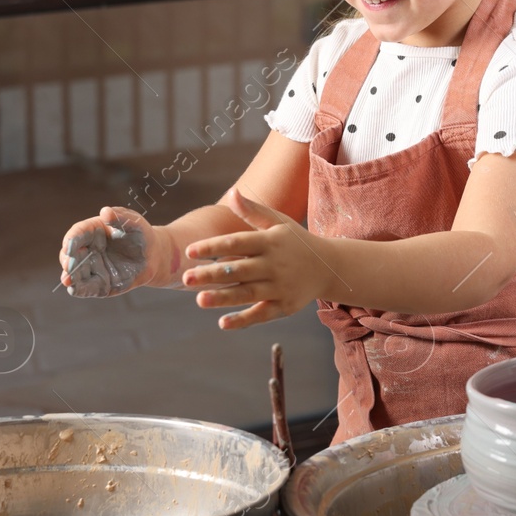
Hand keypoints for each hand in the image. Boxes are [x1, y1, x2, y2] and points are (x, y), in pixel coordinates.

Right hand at [61, 207, 164, 296]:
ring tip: (68, 280)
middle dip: (68, 260)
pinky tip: (75, 290)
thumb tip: (105, 212)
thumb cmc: (141, 234)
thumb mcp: (134, 223)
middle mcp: (87, 250)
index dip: (71, 240)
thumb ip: (120, 218)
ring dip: (70, 276)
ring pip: (74, 273)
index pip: (77, 234)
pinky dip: (79, 289)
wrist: (153, 256)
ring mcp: (90, 267)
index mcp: (91, 232)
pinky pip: (85, 288)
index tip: (70, 247)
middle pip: (70, 255)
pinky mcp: (98, 283)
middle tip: (69, 265)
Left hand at [185, 186, 334, 328]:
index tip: (189, 251)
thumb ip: (252, 211)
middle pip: (239, 270)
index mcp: (270, 241)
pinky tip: (223, 323)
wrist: (330, 267)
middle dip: (212, 274)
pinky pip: (262, 314)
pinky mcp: (285, 306)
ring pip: (248, 293)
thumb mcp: (278, 222)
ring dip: (223, 298)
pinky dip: (244, 320)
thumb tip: (231, 192)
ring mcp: (281, 286)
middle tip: (186, 278)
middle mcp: (275, 264)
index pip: (237, 242)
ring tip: (199, 300)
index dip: (213, 246)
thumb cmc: (296, 242)